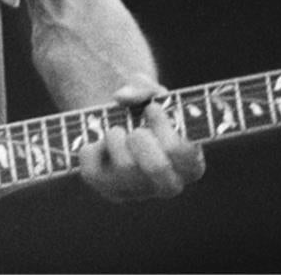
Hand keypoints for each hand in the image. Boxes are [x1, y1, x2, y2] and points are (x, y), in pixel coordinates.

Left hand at [78, 76, 205, 202]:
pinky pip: (93, 171)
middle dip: (141, 139)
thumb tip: (121, 96)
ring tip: (116, 130)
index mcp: (190, 164)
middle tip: (135, 129)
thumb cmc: (144, 110)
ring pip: (125, 168)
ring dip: (116, 138)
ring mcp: (138, 191)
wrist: (119, 123)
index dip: (164, 127)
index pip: (183, 154)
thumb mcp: (150, 93)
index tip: (151, 109)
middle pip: (157, 168)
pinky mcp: (109, 191)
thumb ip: (143, 88)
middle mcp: (168, 184)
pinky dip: (91, 149)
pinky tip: (98, 143)